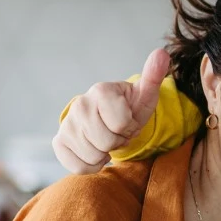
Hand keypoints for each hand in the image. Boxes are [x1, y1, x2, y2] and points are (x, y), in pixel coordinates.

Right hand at [52, 48, 169, 174]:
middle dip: (117, 142)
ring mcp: (67, 124)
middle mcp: (79, 105)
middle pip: (106, 142)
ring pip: (93, 157)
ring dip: (105, 154)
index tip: (127, 121)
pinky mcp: (59, 142)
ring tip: (106, 139)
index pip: (121, 125)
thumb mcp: (144, 94)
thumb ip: (154, 76)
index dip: (129, 128)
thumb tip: (161, 54)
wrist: (107, 118)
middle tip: (116, 132)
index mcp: (101, 91)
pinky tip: (94, 150)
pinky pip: (79, 167)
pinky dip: (91, 165)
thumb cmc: (129, 107)